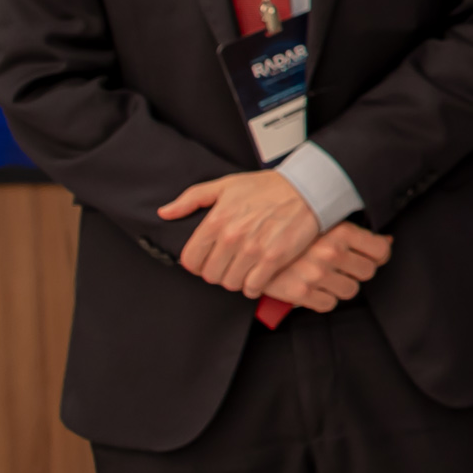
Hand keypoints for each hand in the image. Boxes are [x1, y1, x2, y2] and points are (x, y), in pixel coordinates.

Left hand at [159, 169, 322, 296]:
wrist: (307, 189)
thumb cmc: (268, 187)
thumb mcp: (226, 185)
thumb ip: (191, 199)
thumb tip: (165, 213)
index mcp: (215, 221)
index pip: (190, 260)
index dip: (197, 263)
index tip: (208, 260)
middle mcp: (231, 237)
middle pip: (210, 275)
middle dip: (218, 272)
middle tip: (229, 264)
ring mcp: (253, 250)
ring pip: (230, 283)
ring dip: (236, 280)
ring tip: (244, 269)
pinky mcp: (273, 259)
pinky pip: (253, 288)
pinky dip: (254, 286)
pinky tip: (259, 276)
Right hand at [250, 224, 392, 313]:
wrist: (251, 246)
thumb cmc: (290, 231)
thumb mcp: (325, 223)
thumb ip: (356, 233)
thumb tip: (387, 241)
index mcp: (340, 231)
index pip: (380, 251)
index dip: (378, 256)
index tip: (371, 257)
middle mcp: (331, 252)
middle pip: (367, 272)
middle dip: (358, 271)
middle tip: (345, 267)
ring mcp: (316, 274)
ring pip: (351, 290)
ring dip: (342, 286)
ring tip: (329, 277)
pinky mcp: (301, 293)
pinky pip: (329, 304)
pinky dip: (324, 298)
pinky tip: (316, 288)